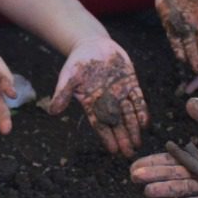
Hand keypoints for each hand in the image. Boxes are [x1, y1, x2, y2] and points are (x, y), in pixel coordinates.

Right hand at [48, 37, 147, 156]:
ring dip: (133, 129)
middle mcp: (107, 102)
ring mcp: (120, 93)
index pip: (100, 124)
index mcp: (92, 103)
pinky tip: (145, 123)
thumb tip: (52, 111)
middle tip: (129, 154)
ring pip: (129, 114)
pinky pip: (138, 99)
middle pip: (116, 124)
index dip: (107, 137)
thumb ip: (62, 93)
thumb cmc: (77, 62)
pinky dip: (141, 110)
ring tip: (137, 144)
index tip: (113, 150)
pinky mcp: (131, 82)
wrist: (91, 44)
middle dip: (123, 138)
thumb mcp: (68, 76)